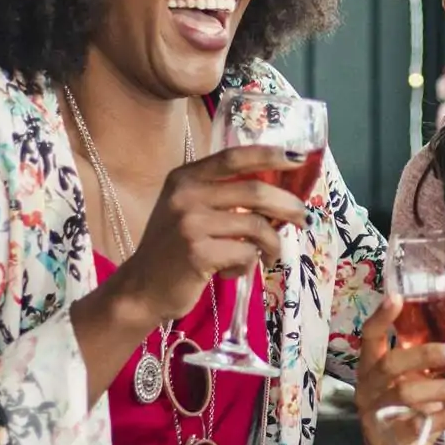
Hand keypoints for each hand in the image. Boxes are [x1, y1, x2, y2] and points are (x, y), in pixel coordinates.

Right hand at [105, 146, 308, 325]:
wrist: (141, 288)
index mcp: (184, 178)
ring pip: (256, 227)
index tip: (298, 157)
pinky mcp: (198, 253)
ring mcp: (190, 224)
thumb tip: (279, 194)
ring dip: (272, 244)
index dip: (269, 155)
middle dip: (287, 205)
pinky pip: (246, 254)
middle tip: (303, 218)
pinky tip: (233, 271)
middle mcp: (185, 195)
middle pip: (254, 192)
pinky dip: (248, 265)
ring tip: (270, 255)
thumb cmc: (173, 249)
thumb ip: (222, 196)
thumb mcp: (188, 210)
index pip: (234, 157)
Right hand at [355, 293, 444, 444]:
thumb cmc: (407, 410)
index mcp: (370, 368)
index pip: (369, 337)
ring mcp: (376, 415)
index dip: (381, 317)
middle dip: (425, 355)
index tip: (397, 297)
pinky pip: (418, 425)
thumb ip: (426, 363)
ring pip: (405, 394)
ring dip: (442, 388)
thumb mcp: (410, 382)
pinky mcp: (390, 441)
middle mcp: (368, 388)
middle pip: (391, 364)